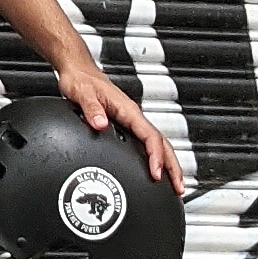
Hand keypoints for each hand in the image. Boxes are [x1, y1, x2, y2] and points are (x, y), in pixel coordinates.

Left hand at [56, 64, 185, 196]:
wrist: (78, 71)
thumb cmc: (81, 80)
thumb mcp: (83, 94)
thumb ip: (92, 109)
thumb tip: (100, 124)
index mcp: (128, 110)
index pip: (150, 136)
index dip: (155, 156)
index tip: (157, 173)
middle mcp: (133, 116)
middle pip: (162, 143)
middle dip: (172, 166)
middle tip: (179, 187)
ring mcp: (131, 121)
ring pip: (157, 144)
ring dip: (168, 164)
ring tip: (174, 184)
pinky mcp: (126, 125)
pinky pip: (146, 143)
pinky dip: (156, 158)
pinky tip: (155, 169)